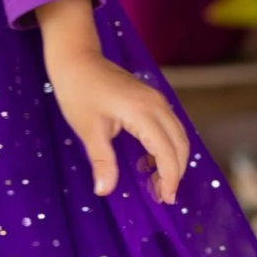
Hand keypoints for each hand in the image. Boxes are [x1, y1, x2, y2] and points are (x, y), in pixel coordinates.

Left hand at [47, 47, 189, 205]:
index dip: (170, 178)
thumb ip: (102, 161)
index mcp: (143, 113)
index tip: (165, 199)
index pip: (167, 153)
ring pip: (178, 135)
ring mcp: (157, 99)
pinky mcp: (151, 98)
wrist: (76, 57)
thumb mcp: (88, 130)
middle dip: (175, 172)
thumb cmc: (78, 91)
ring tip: (156, 182)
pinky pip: (169, 126)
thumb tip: (104, 190)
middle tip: (161, 196)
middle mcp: (157, 105)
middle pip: (180, 145)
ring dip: (173, 160)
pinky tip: (148, 160)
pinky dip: (166, 146)